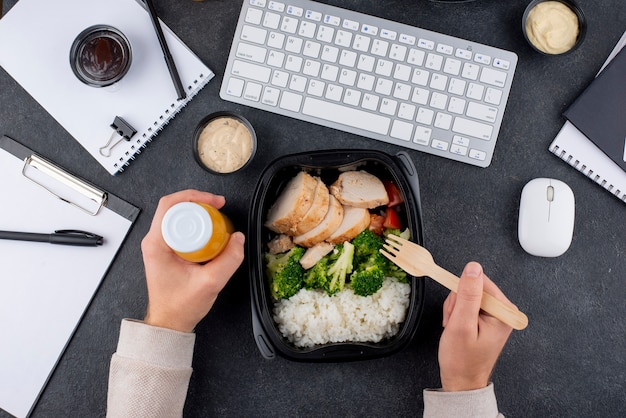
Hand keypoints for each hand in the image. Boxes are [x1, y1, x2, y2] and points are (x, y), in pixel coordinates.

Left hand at [141, 189, 244, 332]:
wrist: (169, 322)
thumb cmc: (178, 306)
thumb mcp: (209, 283)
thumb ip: (229, 260)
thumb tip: (239, 240)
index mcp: (156, 244)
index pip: (170, 205)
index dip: (194, 197)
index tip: (213, 202)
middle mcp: (155, 241)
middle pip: (175, 207)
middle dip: (199, 202)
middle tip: (218, 206)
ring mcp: (160, 245)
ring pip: (179, 217)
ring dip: (199, 213)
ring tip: (217, 216)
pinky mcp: (168, 250)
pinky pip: (182, 229)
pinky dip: (198, 225)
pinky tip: (211, 230)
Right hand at [438, 262, 514, 391]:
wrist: (461, 381)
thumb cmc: (462, 360)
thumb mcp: (462, 324)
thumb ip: (468, 294)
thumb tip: (473, 268)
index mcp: (504, 313)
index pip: (480, 282)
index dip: (461, 292)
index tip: (454, 309)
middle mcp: (503, 312)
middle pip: (473, 288)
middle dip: (457, 303)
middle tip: (454, 322)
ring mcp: (495, 316)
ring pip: (467, 296)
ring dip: (455, 309)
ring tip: (454, 327)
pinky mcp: (486, 319)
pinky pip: (467, 305)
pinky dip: (457, 314)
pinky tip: (456, 327)